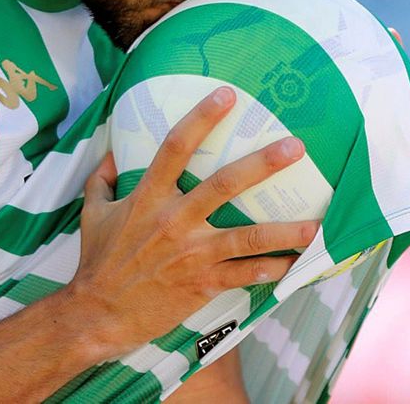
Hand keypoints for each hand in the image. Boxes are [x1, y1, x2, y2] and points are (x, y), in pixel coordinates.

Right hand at [63, 87, 317, 359]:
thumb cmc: (97, 263)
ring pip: (248, 237)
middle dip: (263, 164)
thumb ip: (103, 179)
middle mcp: (175, 221)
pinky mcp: (203, 284)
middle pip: (225, 184)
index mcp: (148, 198)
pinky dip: (271, 270)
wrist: (98, 315)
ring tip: (316, 223)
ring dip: (285, 230)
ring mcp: (193, 254)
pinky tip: (294, 264)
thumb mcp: (93, 213)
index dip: (202, 118)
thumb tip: (112, 152)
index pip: (176, 148)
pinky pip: (245, 275)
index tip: (227, 95)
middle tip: (295, 147)